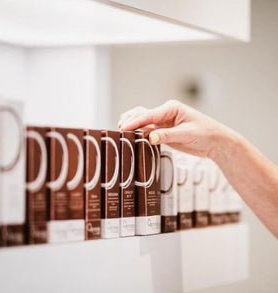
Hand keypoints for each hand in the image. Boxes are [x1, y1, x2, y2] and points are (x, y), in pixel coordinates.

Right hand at [118, 100, 235, 159]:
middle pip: (142, 114)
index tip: (124, 127)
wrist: (215, 142)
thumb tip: (150, 137)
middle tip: (119, 130)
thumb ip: (167, 135)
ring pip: (142, 121)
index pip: (149, 114)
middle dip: (130, 121)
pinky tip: (131, 136)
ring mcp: (163, 123)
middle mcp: (165, 113)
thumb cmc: (206, 133)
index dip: (135, 121)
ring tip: (121, 132)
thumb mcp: (187, 134)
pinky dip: (138, 133)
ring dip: (132, 125)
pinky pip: (147, 131)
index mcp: (171, 108)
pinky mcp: (163, 132)